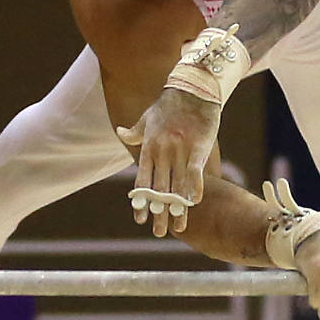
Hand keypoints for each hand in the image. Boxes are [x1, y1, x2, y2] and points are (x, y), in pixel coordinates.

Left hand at [116, 88, 220, 236]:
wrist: (191, 87)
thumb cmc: (168, 103)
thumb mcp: (147, 117)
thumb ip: (134, 132)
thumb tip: (120, 133)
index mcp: (148, 148)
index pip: (142, 181)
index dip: (141, 202)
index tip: (139, 219)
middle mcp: (162, 152)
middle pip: (160, 189)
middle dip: (160, 213)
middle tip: (159, 232)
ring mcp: (180, 150)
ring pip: (177, 185)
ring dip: (177, 208)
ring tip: (178, 227)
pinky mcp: (198, 146)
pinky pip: (195, 170)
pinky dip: (195, 186)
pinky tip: (194, 202)